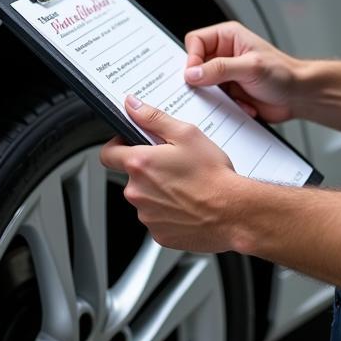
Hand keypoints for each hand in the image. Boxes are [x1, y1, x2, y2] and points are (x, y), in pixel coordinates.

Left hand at [99, 96, 243, 252]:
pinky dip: (168, 211)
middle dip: (148, 169)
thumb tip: (132, 106)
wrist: (233, 212)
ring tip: (186, 185)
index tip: (131, 144)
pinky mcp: (158, 233)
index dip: (118, 146)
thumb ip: (153, 118)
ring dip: (158, 191)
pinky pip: (157, 218)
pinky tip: (188, 203)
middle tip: (174, 164)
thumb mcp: (186, 134)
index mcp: (140, 164)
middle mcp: (137, 192)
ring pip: (145, 198)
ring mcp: (147, 216)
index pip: (108, 154)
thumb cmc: (213, 175)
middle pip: (131, 176)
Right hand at [183, 21, 298, 123]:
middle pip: (194, 64)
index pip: (195, 41)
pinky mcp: (229, 92)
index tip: (194, 75)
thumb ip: (220, 68)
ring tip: (232, 98)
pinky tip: (244, 104)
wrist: (299, 96)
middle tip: (209, 90)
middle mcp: (224, 54)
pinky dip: (225, 106)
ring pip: (202, 85)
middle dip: (201, 81)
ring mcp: (225, 74)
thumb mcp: (250, 67)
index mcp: (228, 37)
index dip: (192, 58)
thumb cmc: (283, 73)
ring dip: (215, 96)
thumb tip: (192, 73)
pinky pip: (213, 101)